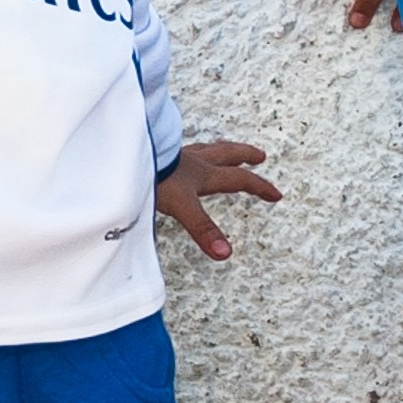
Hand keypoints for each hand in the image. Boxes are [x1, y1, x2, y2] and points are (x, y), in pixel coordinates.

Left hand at [157, 141, 279, 260]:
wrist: (125, 154)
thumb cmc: (153, 176)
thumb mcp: (182, 207)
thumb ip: (204, 230)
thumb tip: (226, 253)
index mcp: (203, 173)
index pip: (239, 179)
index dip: (260, 187)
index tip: (276, 195)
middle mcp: (193, 161)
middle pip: (226, 154)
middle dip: (245, 156)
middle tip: (259, 155)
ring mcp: (176, 154)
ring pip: (205, 148)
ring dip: (220, 150)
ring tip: (226, 150)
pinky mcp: (159, 150)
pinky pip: (182, 149)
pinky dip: (192, 151)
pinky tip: (184, 154)